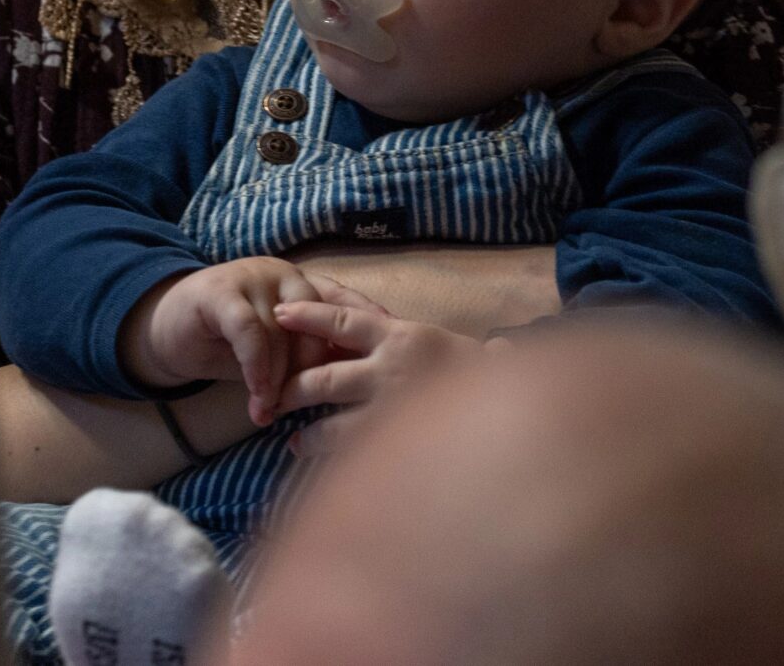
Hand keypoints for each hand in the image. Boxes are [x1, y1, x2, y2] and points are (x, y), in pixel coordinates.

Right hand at [121, 257, 324, 426]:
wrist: (167, 329)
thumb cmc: (226, 344)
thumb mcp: (272, 354)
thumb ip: (299, 362)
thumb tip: (331, 392)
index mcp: (304, 287)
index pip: (338, 314)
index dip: (341, 351)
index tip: (342, 386)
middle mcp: (284, 276)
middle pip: (313, 324)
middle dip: (306, 371)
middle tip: (293, 407)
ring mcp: (252, 278)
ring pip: (280, 331)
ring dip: (275, 379)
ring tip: (267, 411)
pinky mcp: (220, 291)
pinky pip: (249, 330)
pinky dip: (255, 366)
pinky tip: (254, 392)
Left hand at [271, 282, 489, 456]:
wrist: (511, 398)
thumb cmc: (472, 368)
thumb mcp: (434, 339)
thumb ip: (398, 337)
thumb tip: (352, 328)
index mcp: (399, 335)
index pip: (341, 321)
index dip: (306, 316)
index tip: (278, 313)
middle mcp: (391, 371)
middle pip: (326, 378)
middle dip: (294, 388)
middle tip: (273, 396)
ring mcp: (394, 412)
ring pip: (334, 426)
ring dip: (310, 435)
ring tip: (294, 442)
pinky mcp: (401, 447)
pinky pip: (357, 457)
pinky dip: (335, 463)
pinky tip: (324, 469)